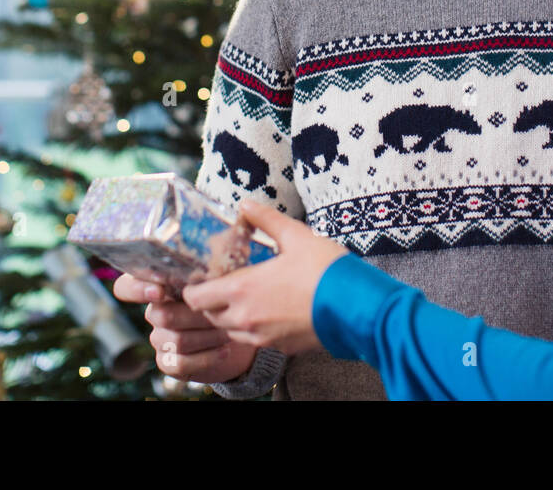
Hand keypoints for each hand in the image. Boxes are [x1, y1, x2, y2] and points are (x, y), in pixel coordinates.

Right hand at [113, 271, 257, 381]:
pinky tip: (224, 350)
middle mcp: (154, 312)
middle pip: (161, 315)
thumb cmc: (227, 296)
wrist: (239, 333)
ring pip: (176, 339)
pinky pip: (179, 363)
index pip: (126, 286)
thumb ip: (211, 265)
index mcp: (158, 285)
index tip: (160, 290)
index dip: (137, 289)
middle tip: (222, 311)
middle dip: (196, 315)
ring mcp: (159, 338)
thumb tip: (220, 249)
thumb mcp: (221, 277)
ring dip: (207, 336)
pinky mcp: (168, 362)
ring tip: (229, 330)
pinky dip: (206, 358)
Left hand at [181, 199, 350, 355]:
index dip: (195, 287)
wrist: (357, 307)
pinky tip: (271, 309)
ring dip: (232, 315)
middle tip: (226, 282)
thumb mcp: (296, 235)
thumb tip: (246, 205)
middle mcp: (246, 319)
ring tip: (248, 295)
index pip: (196, 298)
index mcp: (242, 290)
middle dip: (212, 300)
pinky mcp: (281, 348)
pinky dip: (254, 327)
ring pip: (231, 330)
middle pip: (210, 316)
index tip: (205, 275)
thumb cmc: (326, 270)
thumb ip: (266, 219)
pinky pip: (255, 340)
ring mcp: (263, 338)